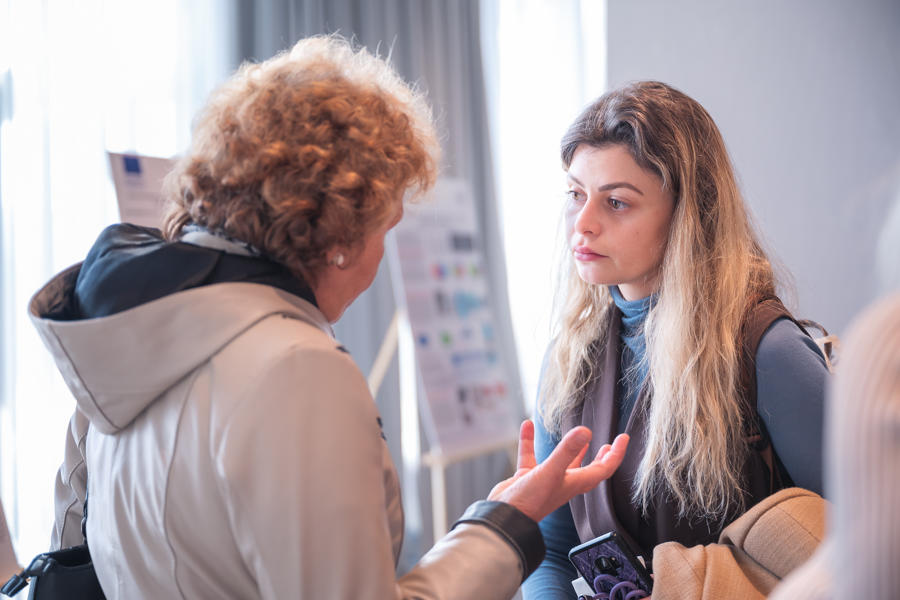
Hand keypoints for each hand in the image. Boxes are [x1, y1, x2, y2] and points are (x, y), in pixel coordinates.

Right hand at [488, 420, 628, 522]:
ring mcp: (545, 481)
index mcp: (574, 483)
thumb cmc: (530, 501)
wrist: (504, 518)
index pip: (603, 469)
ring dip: (572, 450)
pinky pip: (531, 456)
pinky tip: (527, 426)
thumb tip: (585, 430)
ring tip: (579, 435)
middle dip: (600, 458)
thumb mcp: (550, 471)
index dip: (616, 454)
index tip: (623, 438)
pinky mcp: (527, 478)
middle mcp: (563, 483)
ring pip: (562, 463)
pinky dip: (530, 441)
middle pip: (588, 470)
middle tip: (610, 445)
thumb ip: (566, 450)